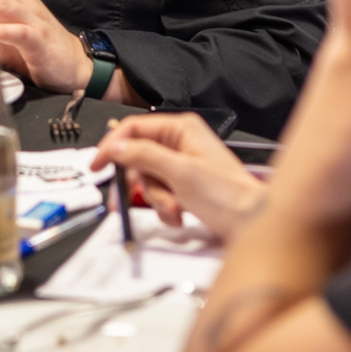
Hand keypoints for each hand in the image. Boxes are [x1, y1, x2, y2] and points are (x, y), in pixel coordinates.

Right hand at [94, 113, 267, 240]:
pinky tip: (179, 216)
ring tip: (173, 211)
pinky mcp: (186, 187)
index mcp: (182, 129)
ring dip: (155, 200)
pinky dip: (165, 208)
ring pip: (147, 180)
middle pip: (138, 157)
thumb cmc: (228, 195)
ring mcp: (183, 166)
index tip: (97, 166)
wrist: (253, 223)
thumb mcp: (179, 173)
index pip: (134, 128)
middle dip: (139, 184)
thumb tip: (115, 146)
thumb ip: (143, 155)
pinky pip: (160, 194)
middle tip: (130, 200)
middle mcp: (181, 143)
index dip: (112, 145)